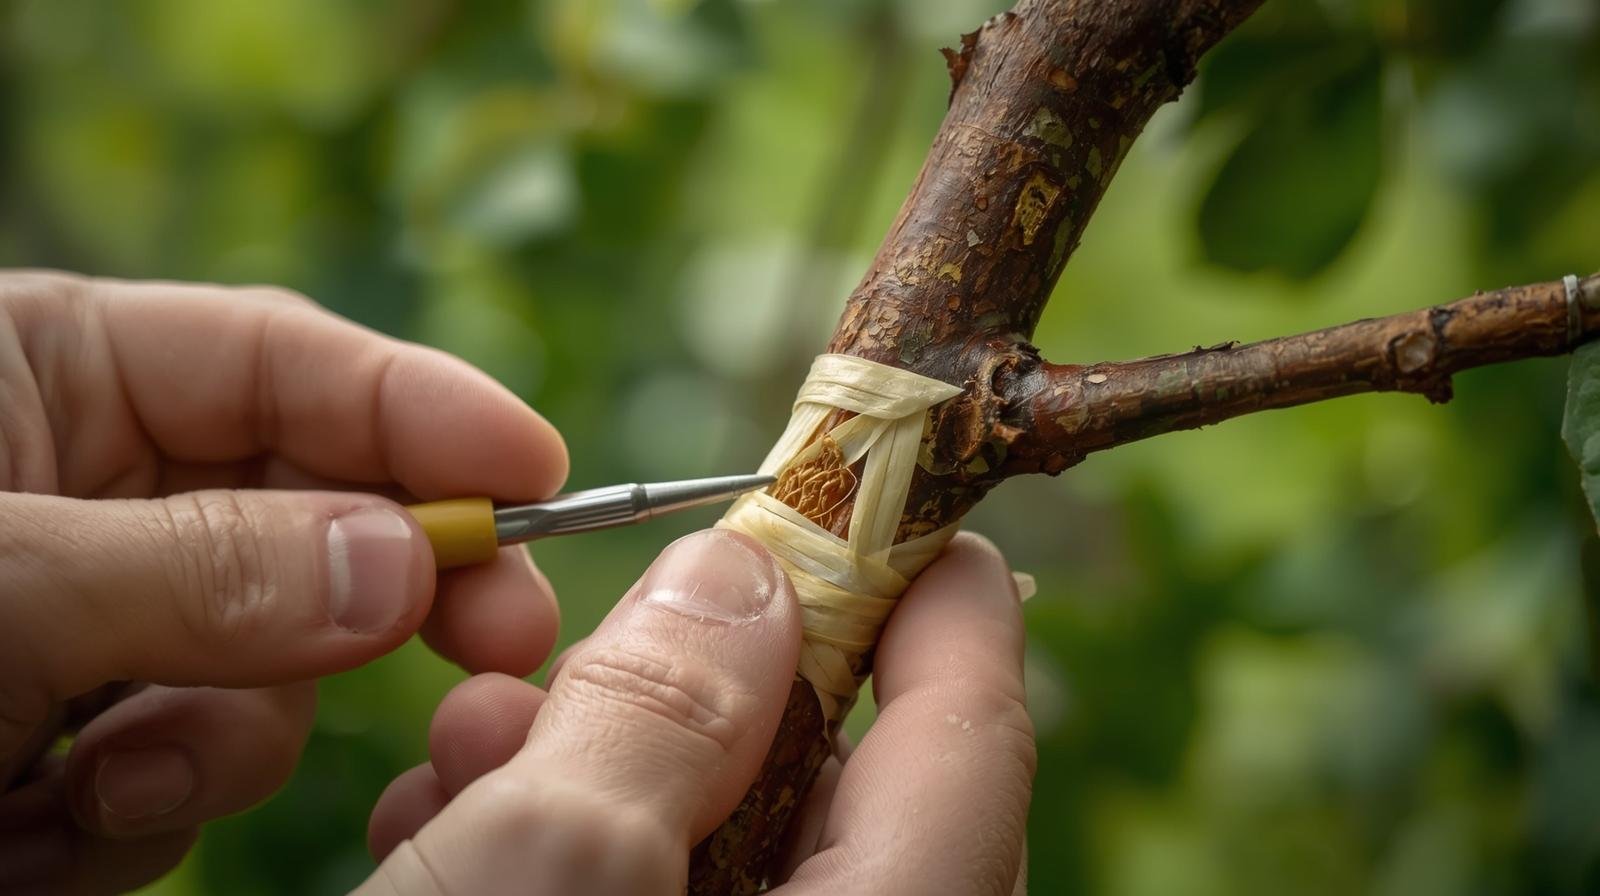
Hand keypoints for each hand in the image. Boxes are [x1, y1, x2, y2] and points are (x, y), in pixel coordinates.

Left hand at [0, 271, 567, 892]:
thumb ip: (193, 567)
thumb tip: (406, 557)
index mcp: (39, 382)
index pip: (278, 363)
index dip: (419, 407)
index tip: (538, 467)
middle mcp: (80, 498)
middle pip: (309, 513)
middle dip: (387, 587)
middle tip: (495, 645)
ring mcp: (86, 633)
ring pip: (257, 667)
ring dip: (213, 739)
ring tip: (96, 787)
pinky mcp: (66, 750)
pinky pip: (179, 772)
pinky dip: (136, 816)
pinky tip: (40, 834)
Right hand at [362, 530, 1033, 894]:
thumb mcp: (551, 869)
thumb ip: (658, 712)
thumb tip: (737, 574)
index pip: (972, 735)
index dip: (933, 587)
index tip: (878, 487)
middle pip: (840, 780)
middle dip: (708, 679)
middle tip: (601, 628)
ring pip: (727, 842)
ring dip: (602, 764)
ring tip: (470, 737)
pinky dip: (571, 851)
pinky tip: (447, 828)